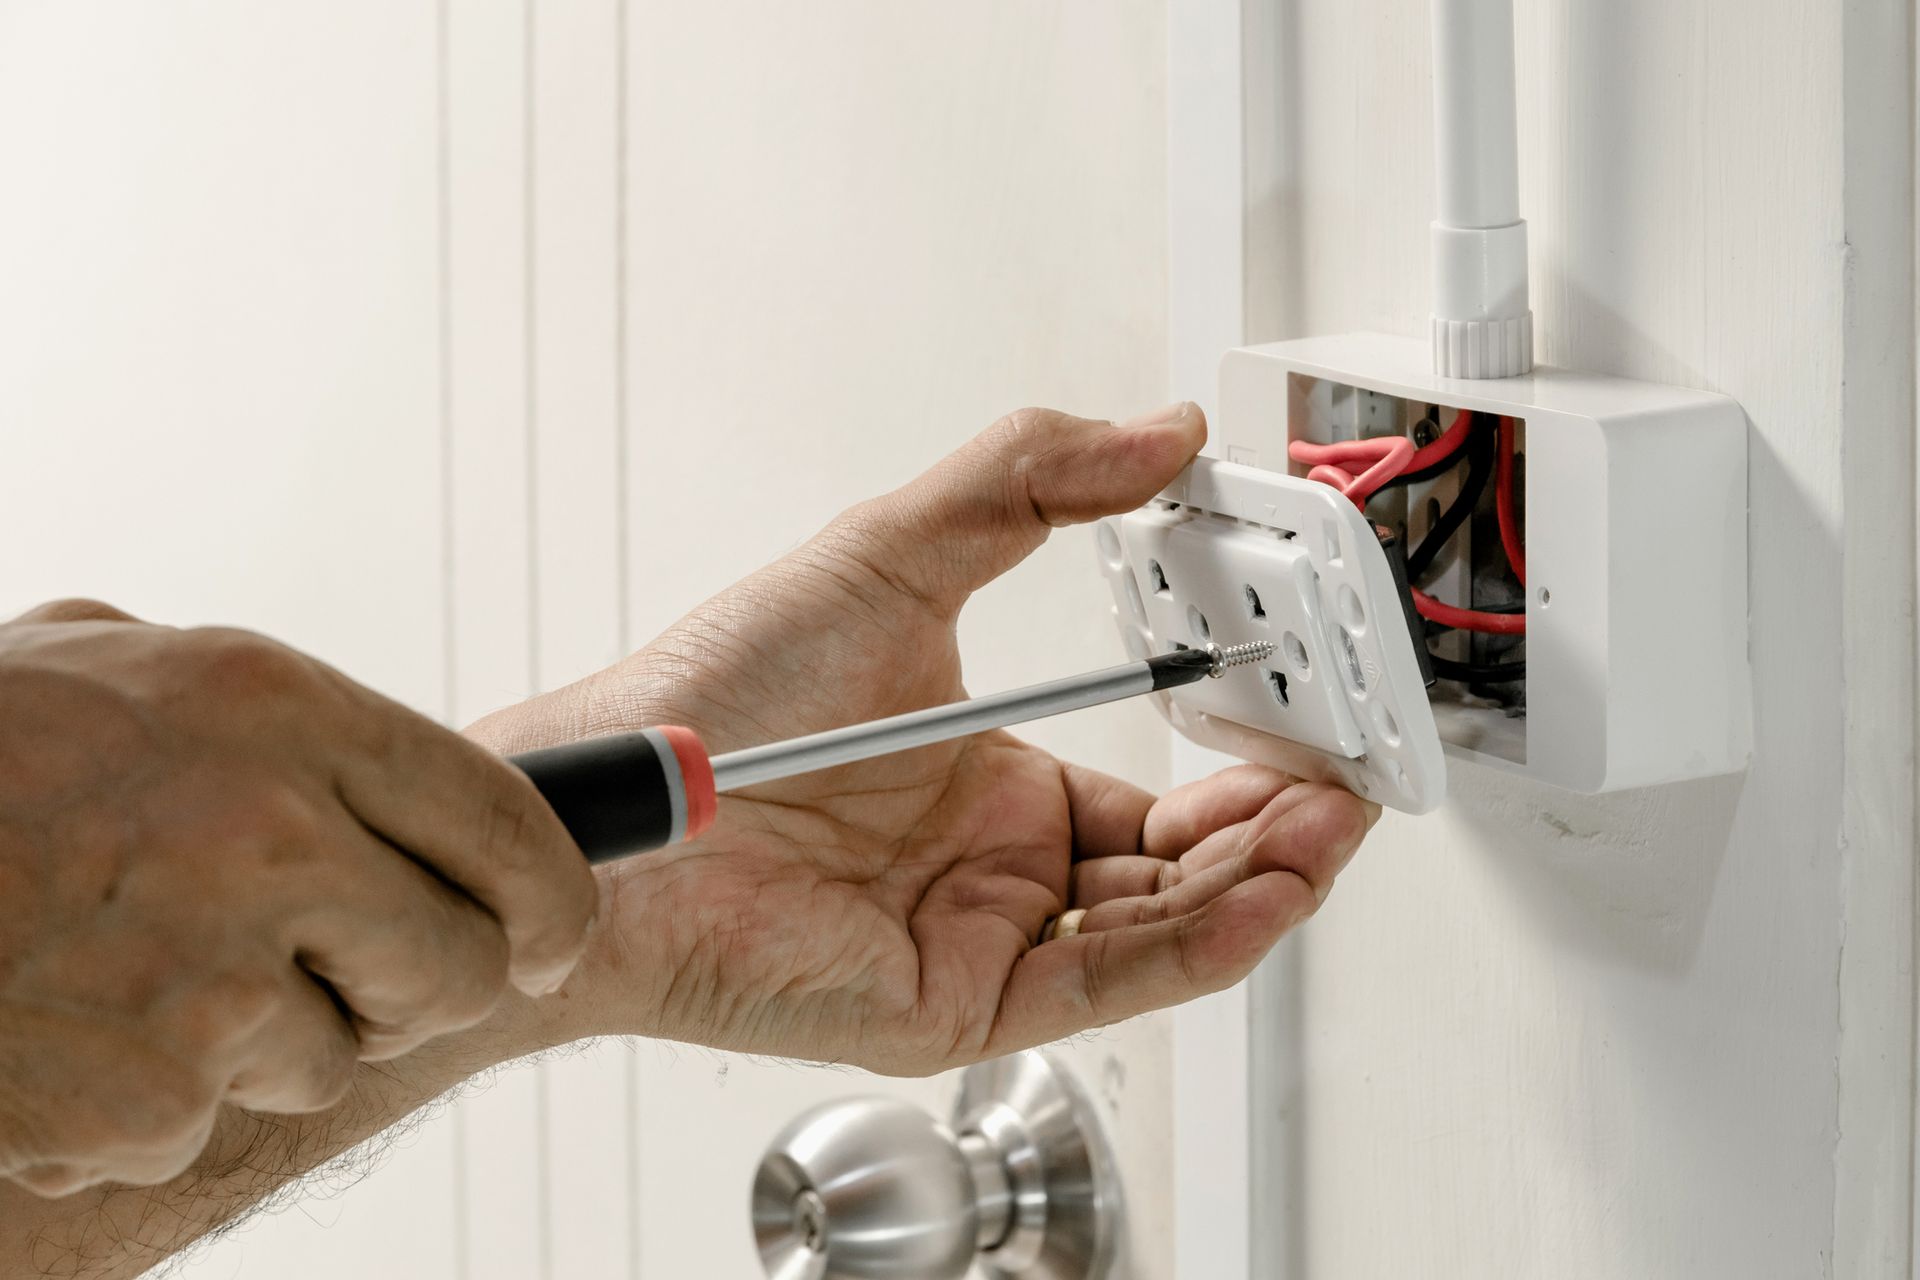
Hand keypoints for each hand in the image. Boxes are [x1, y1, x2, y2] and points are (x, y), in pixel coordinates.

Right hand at [0, 603, 598, 1195]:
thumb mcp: (112, 670)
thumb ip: (275, 723)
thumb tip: (441, 795)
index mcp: (277, 706)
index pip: (510, 822)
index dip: (549, 898)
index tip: (540, 935)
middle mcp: (266, 829)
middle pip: (455, 963)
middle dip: (410, 985)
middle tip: (338, 972)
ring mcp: (206, 971)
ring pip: (331, 1055)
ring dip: (256, 1039)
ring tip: (128, 968)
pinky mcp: (143, 1091)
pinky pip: (206, 1121)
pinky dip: (147, 1099)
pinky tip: (60, 1028)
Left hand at [478, 404, 1375, 1074]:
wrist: (615, 805)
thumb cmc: (715, 696)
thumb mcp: (892, 552)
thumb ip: (1025, 481)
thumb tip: (1155, 433)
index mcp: (994, 779)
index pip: (1161, 787)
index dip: (1247, 756)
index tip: (1308, 704)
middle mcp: (999, 864)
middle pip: (1185, 862)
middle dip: (1280, 822)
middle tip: (1350, 768)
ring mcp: (985, 935)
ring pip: (1166, 922)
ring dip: (1262, 876)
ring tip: (1330, 817)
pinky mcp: (961, 1000)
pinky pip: (1108, 977)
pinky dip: (1199, 940)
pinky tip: (1262, 889)